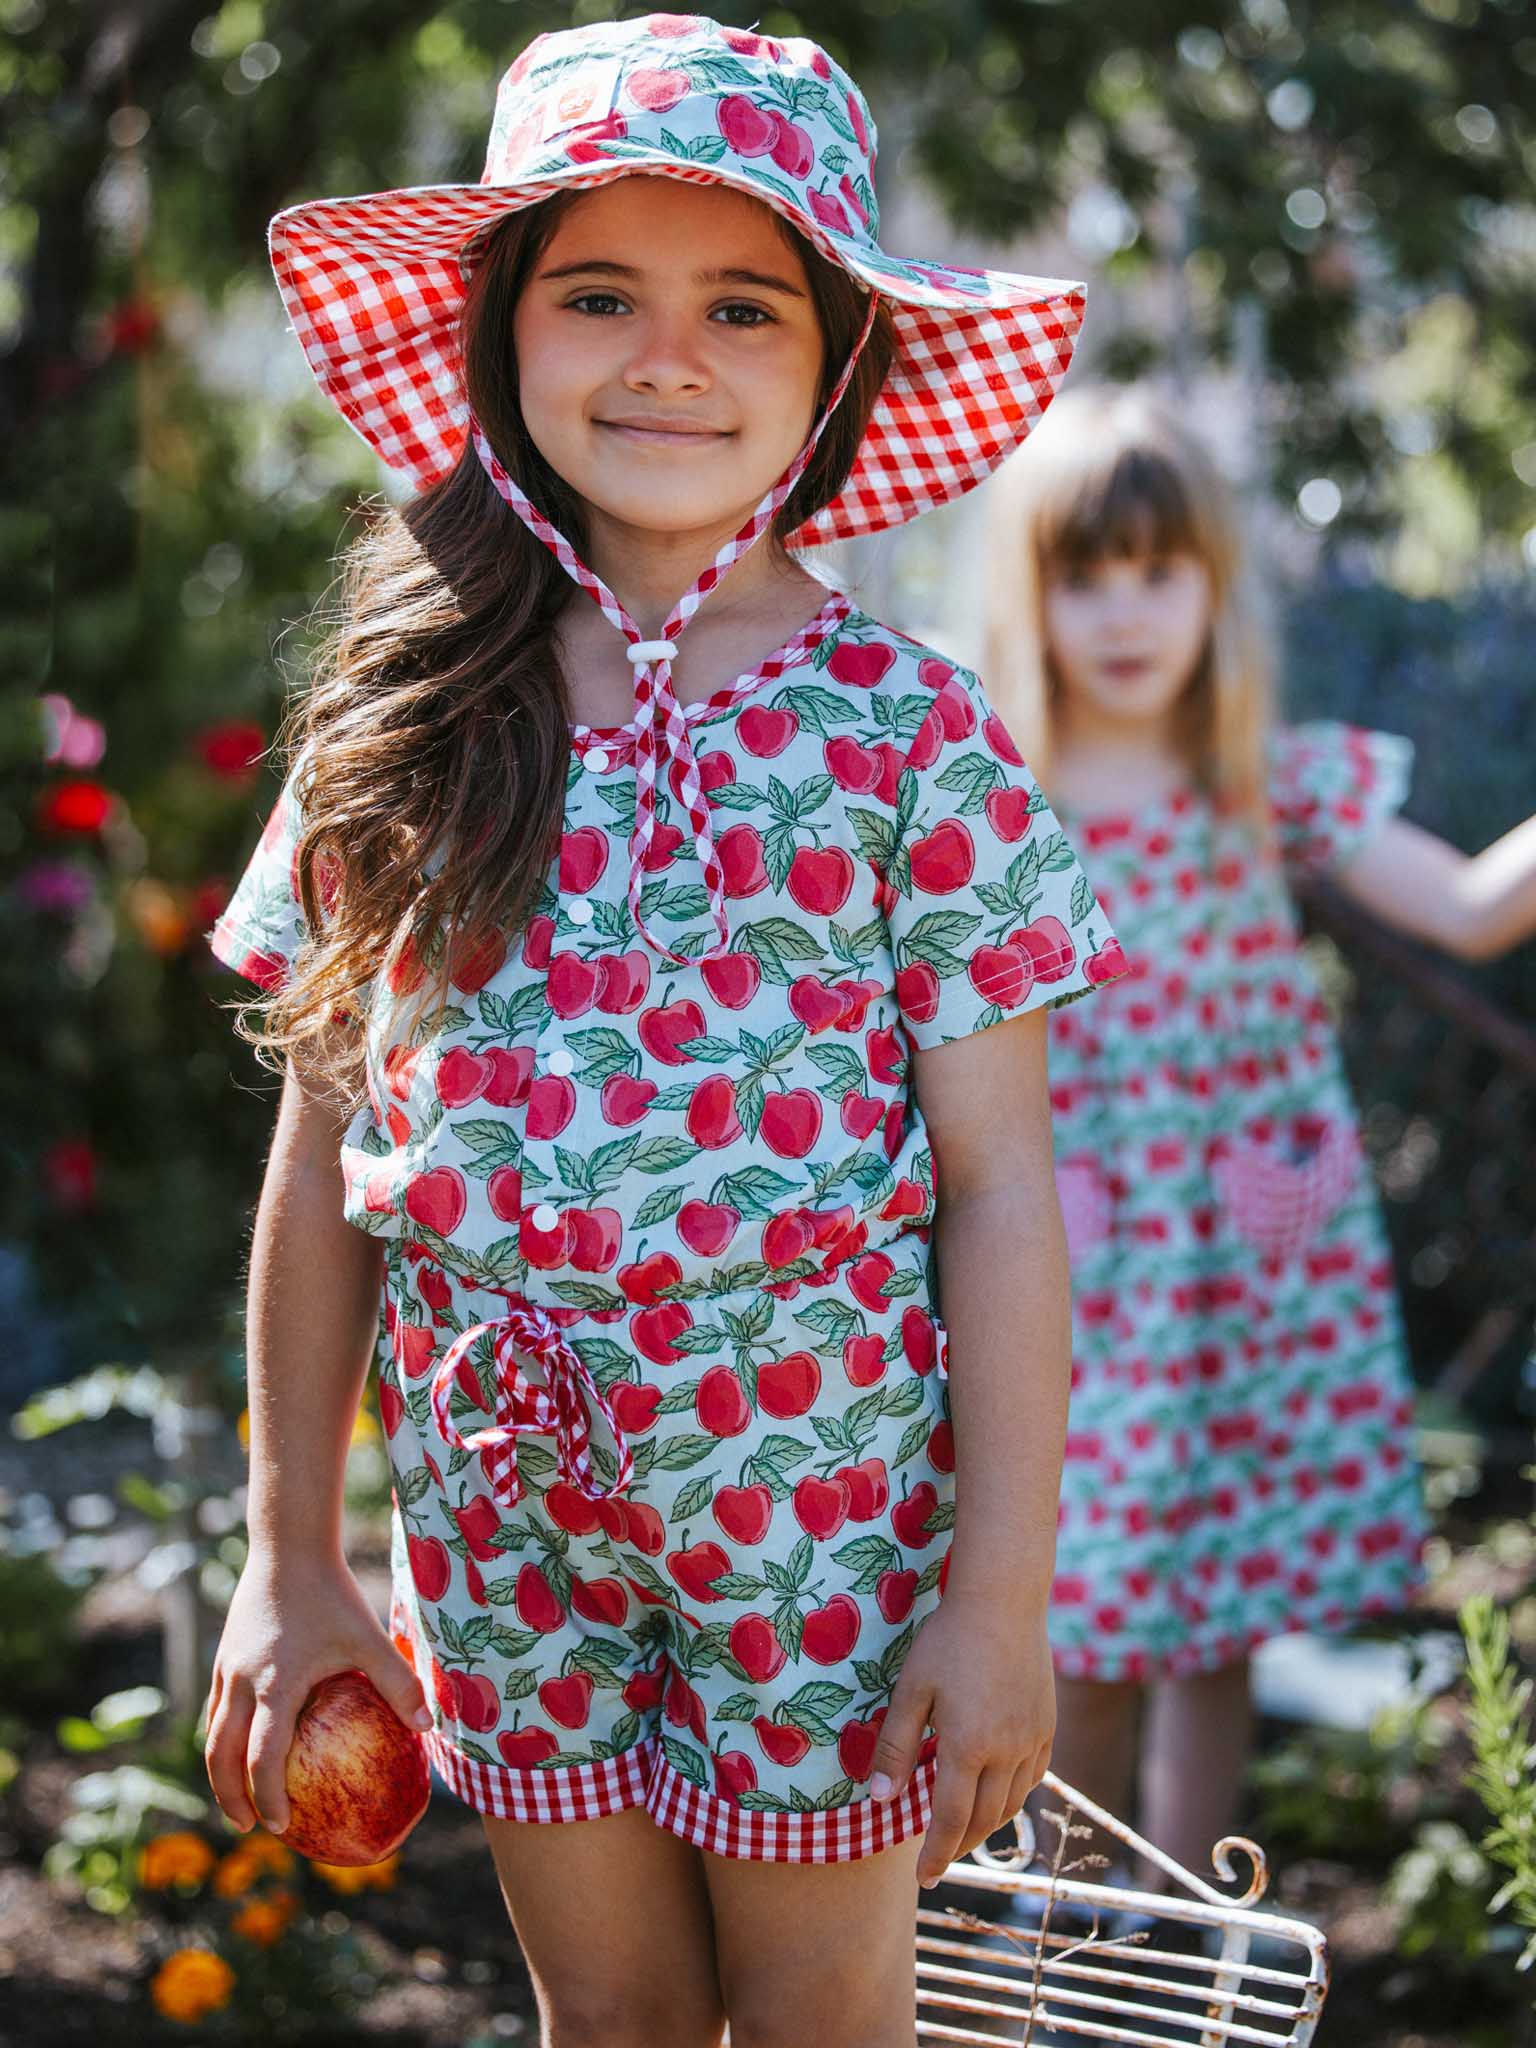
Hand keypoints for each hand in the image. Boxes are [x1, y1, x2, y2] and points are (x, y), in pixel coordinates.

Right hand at [203, 1549, 430, 1835]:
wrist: (289, 1545)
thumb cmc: (333, 1593)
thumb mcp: (368, 1637)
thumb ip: (398, 1682)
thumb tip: (427, 1727)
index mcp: (274, 1685)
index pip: (261, 1757)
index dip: (267, 1796)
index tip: (281, 1825)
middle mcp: (240, 1682)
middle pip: (221, 1755)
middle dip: (230, 1797)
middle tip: (248, 1827)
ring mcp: (226, 1669)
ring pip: (211, 1733)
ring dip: (220, 1771)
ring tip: (238, 1799)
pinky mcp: (223, 1656)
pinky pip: (215, 1708)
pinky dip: (221, 1737)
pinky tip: (239, 1746)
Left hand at [870, 1592, 1054, 1889]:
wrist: (1004, 1601)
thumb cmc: (948, 1640)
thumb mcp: (912, 1689)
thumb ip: (896, 1747)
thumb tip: (879, 1799)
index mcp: (968, 1747)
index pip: (950, 1820)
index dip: (936, 1854)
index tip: (924, 1877)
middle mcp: (1007, 1752)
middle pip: (983, 1820)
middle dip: (959, 1844)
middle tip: (938, 1856)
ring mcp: (1033, 1740)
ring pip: (1012, 1804)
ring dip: (986, 1824)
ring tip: (962, 1828)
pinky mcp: (1047, 1726)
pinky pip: (1033, 1778)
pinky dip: (1012, 1796)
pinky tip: (996, 1792)